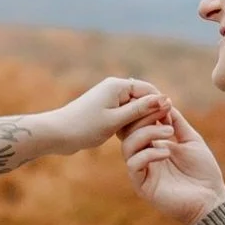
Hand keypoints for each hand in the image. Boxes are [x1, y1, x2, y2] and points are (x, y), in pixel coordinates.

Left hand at [35, 76, 166, 156]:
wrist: (56, 134)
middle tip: (154, 135)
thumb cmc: (84, 127)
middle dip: (150, 116)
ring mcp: (109, 99)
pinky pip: (124, 115)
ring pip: (134, 109)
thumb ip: (141, 110)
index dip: (161, 106)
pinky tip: (126, 138)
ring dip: (139, 122)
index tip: (167, 124)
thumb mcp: (116, 120)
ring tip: (140, 138)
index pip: (150, 90)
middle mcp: (114, 88)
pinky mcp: (105, 110)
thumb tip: (165, 99)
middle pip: (143, 99)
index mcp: (118, 85)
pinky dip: (128, 126)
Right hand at [123, 98, 224, 224]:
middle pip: (128, 131)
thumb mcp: (191, 140)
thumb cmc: (203, 171)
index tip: (161, 99)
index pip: (138, 123)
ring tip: (168, 132)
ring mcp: (142, 171)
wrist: (211, 199)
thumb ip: (177, 122)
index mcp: (153, 145)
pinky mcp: (142, 185)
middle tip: (162, 112)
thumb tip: (164, 101)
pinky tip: (166, 153)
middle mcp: (144, 156)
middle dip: (144, 117)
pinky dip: (148, 153)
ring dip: (147, 133)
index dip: (145, 110)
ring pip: (127, 146)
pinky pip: (133, 164)